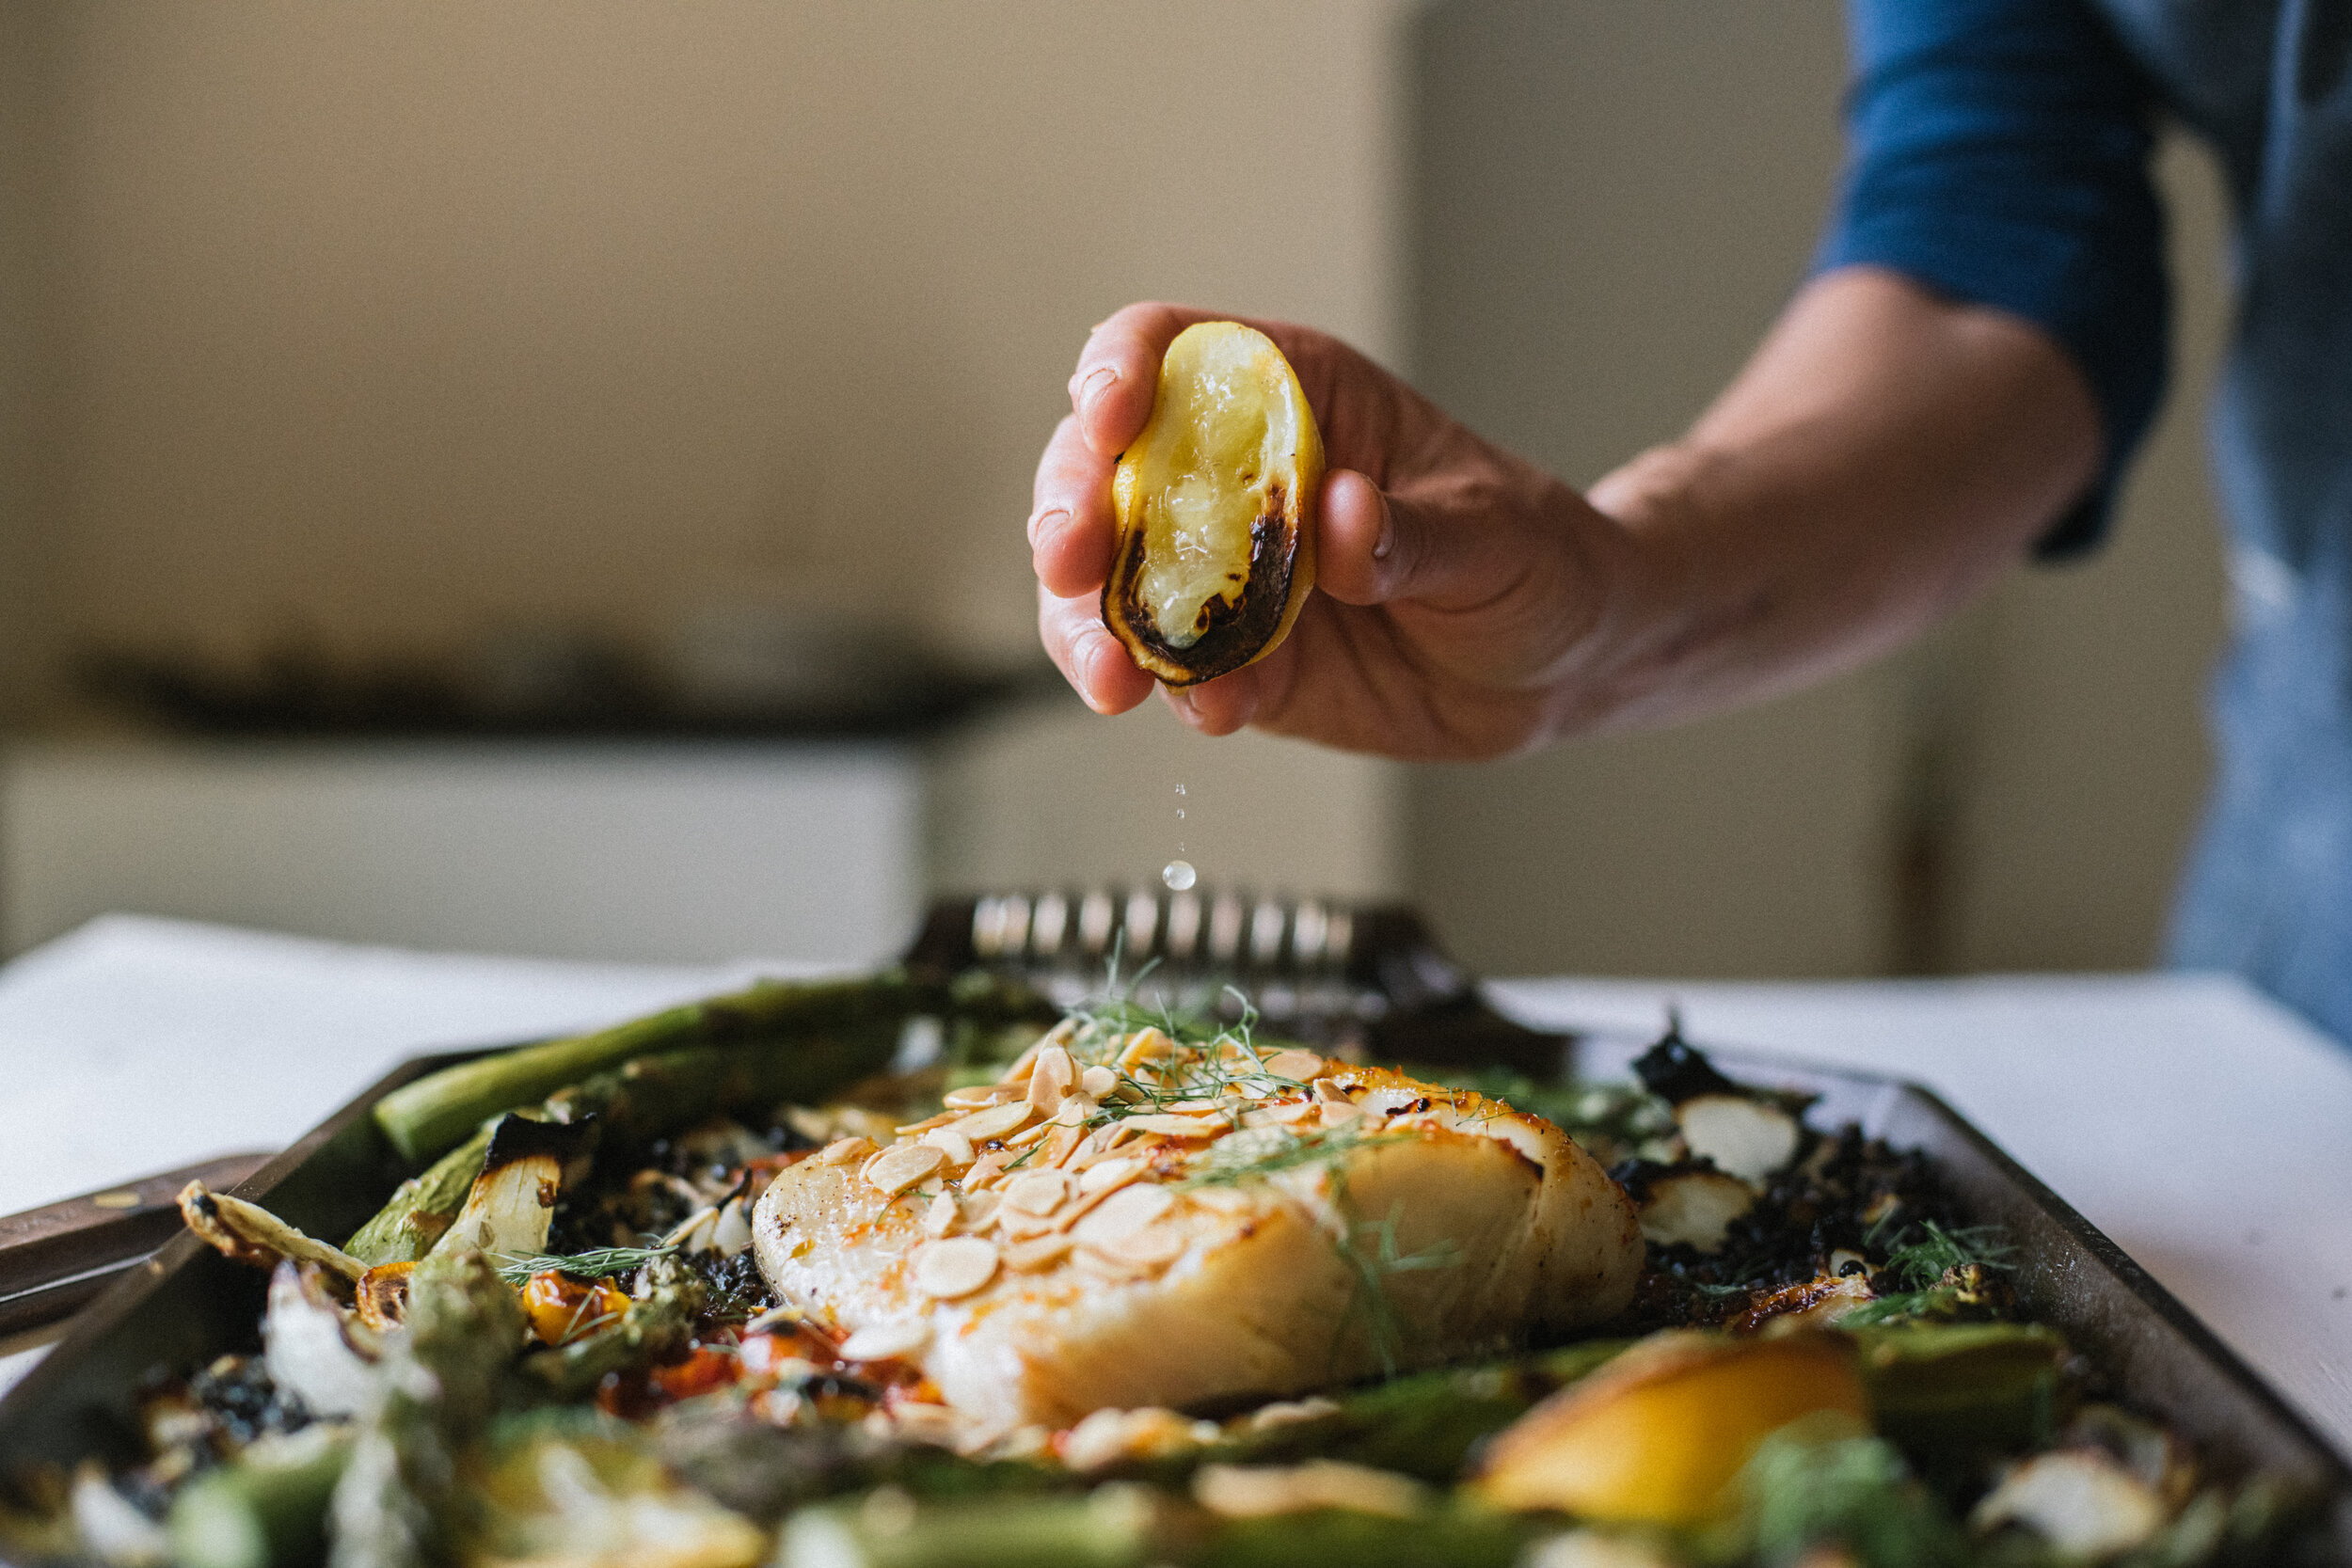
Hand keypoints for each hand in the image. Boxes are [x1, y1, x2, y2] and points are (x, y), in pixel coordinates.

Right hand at [1030, 303, 1627, 760]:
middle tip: (1071, 565)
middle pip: (1103, 468)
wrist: (1559, 666)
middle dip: (1069, 512)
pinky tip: (1220, 710)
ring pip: (1107, 582)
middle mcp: (1233, 477)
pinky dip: (1176, 694)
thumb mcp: (1495, 533)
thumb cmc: (1535, 558)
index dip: (1120, 370)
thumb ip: (1413, 532)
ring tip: (1117, 679)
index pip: (1173, 353)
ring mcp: (1221, 572)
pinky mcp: (1230, 659)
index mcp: (1293, 397)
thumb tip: (1342, 518)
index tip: (1108, 415)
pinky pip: (1169, 671)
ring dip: (1088, 626)